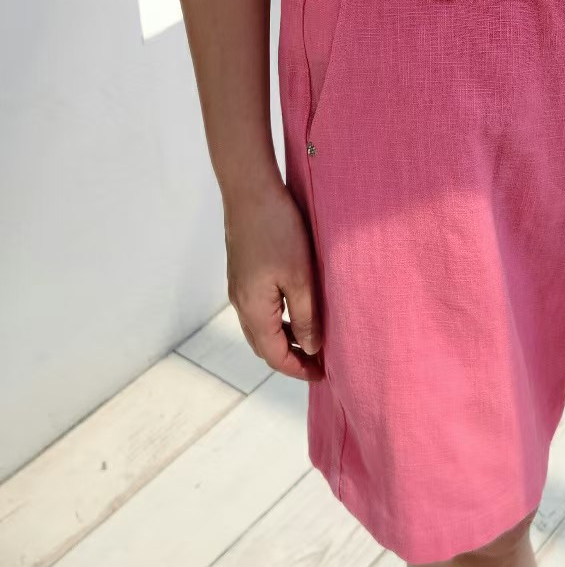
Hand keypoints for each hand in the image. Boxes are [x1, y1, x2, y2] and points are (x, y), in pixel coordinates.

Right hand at [224, 179, 324, 381]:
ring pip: (261, 327)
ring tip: (312, 339)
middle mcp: (241, 303)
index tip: (322, 375)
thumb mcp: (301, 276)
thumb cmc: (278, 230)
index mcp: (254, 310)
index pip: (274, 355)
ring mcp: (239, 287)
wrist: (250, 191)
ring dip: (284, 338)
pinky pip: (259, 308)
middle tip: (319, 362)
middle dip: (290, 357)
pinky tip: (296, 309)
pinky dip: (278, 319)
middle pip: (264, 345)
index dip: (297, 369)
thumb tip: (311, 349)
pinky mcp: (242, 272)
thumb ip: (307, 316)